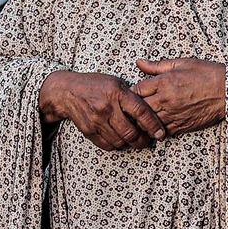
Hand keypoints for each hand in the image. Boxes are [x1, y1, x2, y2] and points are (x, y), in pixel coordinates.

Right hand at [38, 70, 165, 150]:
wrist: (67, 92)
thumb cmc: (95, 85)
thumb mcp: (115, 82)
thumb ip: (131, 95)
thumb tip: (150, 110)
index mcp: (117, 92)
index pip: (140, 112)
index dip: (153, 125)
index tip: (160, 134)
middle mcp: (107, 107)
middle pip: (130, 132)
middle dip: (142, 141)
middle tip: (147, 141)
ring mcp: (96, 121)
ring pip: (120, 142)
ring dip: (130, 144)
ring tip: (134, 141)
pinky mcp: (88, 131)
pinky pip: (107, 145)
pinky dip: (116, 146)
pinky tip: (120, 140)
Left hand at [134, 58, 225, 136]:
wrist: (227, 91)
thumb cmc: (206, 73)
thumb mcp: (182, 63)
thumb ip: (157, 65)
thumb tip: (139, 62)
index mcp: (164, 82)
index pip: (137, 90)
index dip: (132, 92)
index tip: (133, 93)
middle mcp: (166, 100)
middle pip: (139, 109)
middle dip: (134, 108)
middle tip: (132, 107)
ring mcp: (173, 115)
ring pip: (148, 123)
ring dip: (144, 121)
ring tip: (141, 118)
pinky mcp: (182, 126)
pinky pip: (163, 132)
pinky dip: (157, 129)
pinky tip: (157, 124)